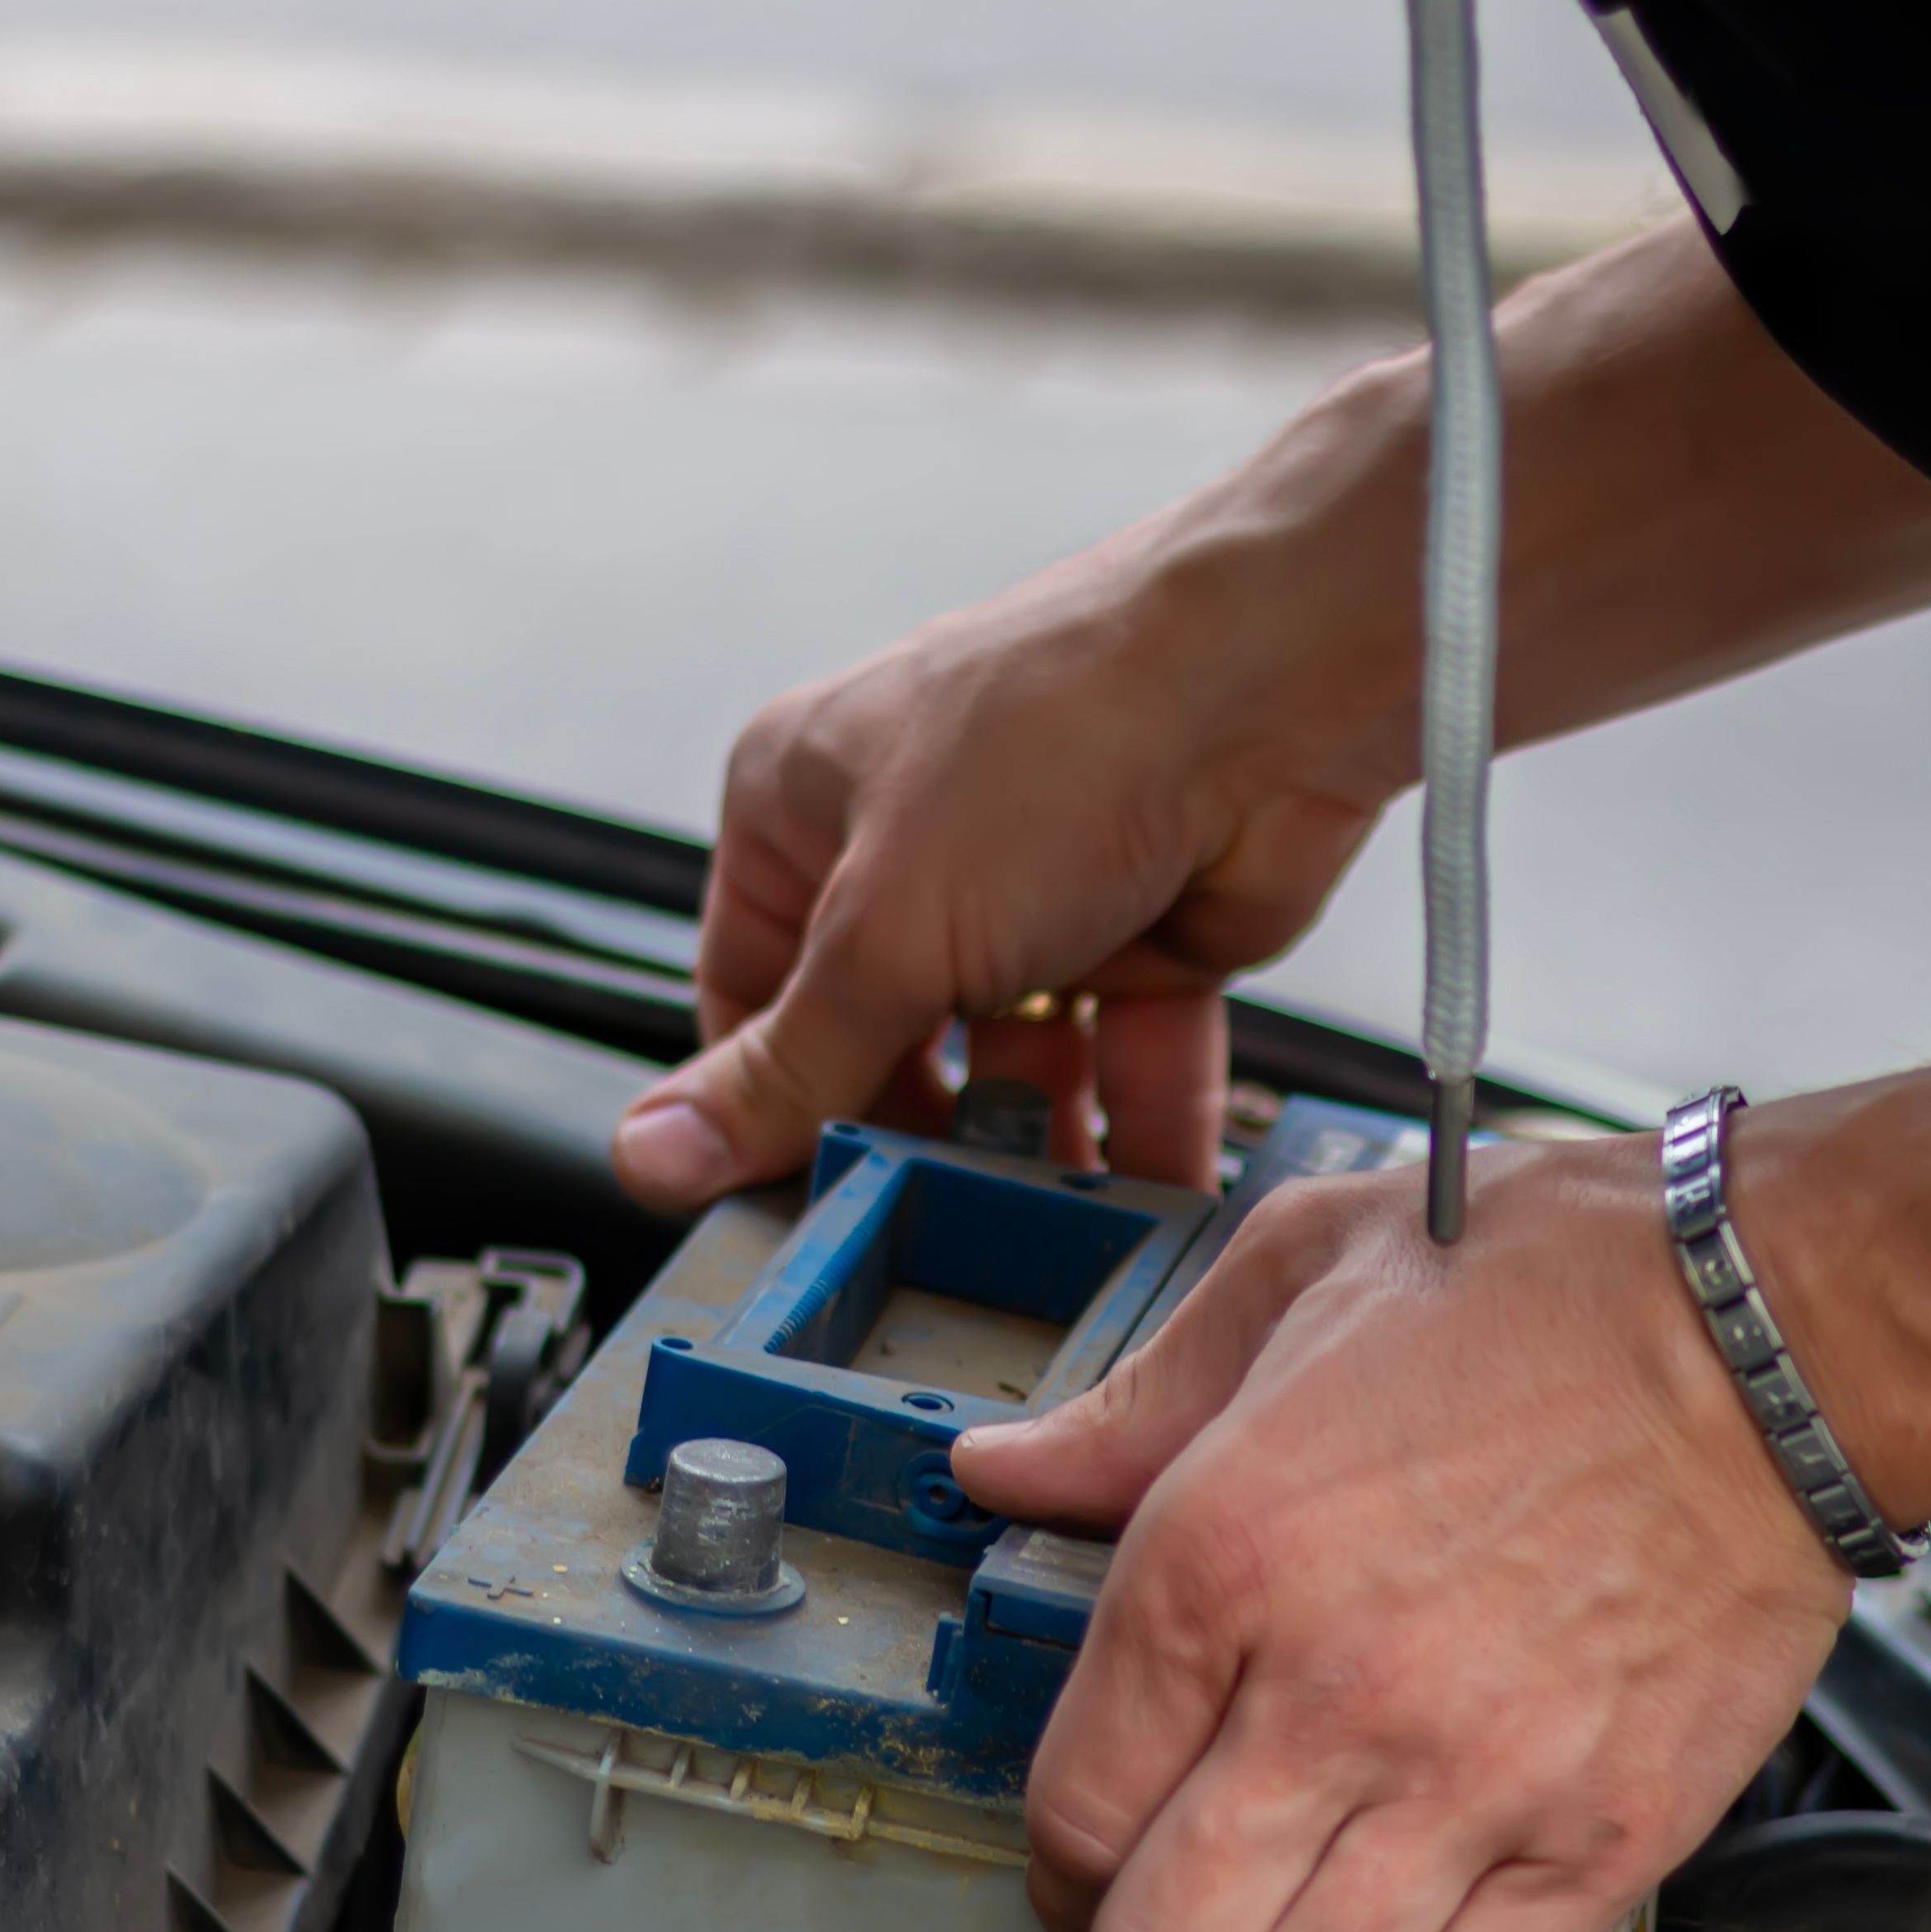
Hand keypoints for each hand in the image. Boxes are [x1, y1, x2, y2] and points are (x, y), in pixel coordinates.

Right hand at [614, 532, 1404, 1211]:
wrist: (1274, 685)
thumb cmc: (1061, 734)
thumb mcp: (887, 930)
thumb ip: (787, 1064)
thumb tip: (656, 1151)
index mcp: (804, 807)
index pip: (748, 995)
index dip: (765, 1108)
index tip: (789, 1207)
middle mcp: (915, 847)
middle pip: (884, 1048)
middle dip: (912, 1145)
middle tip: (920, 1243)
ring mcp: (1037, 894)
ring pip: (1015, 1072)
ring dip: (1030, 1161)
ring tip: (1035, 1246)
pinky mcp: (1148, 937)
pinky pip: (1127, 1067)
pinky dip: (1136, 1138)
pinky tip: (1141, 1214)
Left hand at [945, 1135, 1853, 1931]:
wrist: (1779, 1330)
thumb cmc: (1553, 1288)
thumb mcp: (1303, 1275)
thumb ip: (1139, 1399)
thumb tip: (1006, 1473)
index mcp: (1225, 1554)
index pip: (1072, 1810)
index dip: (1062, 1857)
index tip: (1091, 1851)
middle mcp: (1334, 1691)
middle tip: (1181, 1903)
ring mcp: (1477, 1780)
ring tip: (1308, 1912)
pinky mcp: (1606, 1836)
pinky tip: (1435, 1913)